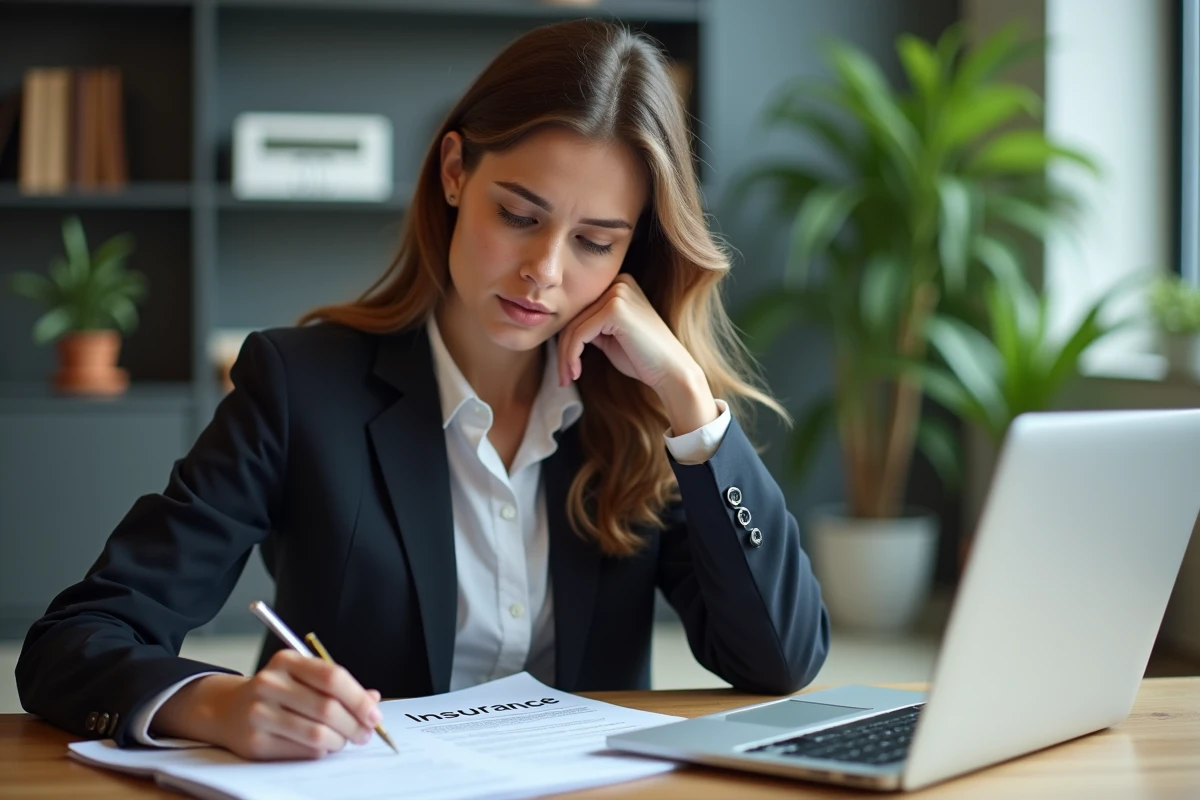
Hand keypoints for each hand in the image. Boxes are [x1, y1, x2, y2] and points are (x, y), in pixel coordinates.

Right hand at [152, 650, 382, 759]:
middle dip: (354, 725)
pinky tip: (322, 747)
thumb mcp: (304, 678)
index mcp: (287, 661)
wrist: (226, 710)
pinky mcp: (255, 742)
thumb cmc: (277, 693)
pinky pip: (301, 751)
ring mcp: (259, 713)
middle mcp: (270, 683)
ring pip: (316, 734)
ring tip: (344, 741)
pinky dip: (320, 752)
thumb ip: (338, 687)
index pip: (332, 677)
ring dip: (339, 741)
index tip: (374, 713)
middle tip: (365, 734)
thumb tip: (374, 699)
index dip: (358, 698)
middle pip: (327, 708)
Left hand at [557, 274, 718, 434]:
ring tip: (566, 378)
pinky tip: (575, 372)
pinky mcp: (615, 309)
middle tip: (563, 377)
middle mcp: (619, 283)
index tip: (566, 367)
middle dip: (564, 350)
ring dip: (565, 357)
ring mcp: (618, 293)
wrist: (672, 372)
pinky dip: (572, 356)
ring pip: (573, 326)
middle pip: (574, 317)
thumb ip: (591, 326)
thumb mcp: (610, 336)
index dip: (568, 340)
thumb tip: (563, 329)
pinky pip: (580, 333)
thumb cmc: (643, 359)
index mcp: (620, 285)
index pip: (581, 310)